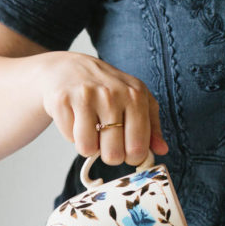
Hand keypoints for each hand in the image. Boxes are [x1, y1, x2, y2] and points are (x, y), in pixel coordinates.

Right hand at [40, 51, 168, 165]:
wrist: (67, 68)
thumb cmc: (107, 89)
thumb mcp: (136, 101)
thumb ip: (152, 127)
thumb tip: (162, 150)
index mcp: (135, 95)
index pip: (138, 148)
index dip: (132, 157)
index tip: (127, 149)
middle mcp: (112, 94)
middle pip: (114, 155)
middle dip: (109, 154)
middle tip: (106, 138)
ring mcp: (86, 95)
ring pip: (88, 149)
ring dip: (88, 145)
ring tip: (90, 127)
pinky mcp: (62, 99)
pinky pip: (70, 139)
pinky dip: (72, 134)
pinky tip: (75, 117)